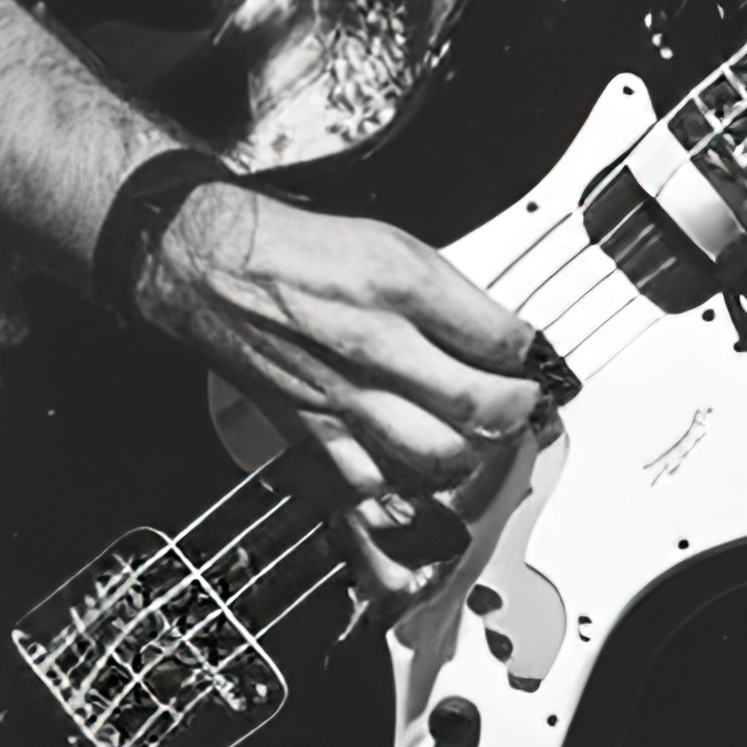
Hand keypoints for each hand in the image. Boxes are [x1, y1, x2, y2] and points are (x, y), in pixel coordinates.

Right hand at [137, 179, 547, 599]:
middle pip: (477, 408)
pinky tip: (415, 493)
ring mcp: (344, 397)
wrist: (216, 269)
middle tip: (519, 408)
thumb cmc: (300, 255)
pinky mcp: (313, 432)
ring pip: (435, 458)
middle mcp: (377, 346)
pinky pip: (369, 489)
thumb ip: (452, 298)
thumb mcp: (392, 246)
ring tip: (476, 444)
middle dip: (514, 414)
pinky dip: (400, 501)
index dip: (529, 358)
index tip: (530, 363)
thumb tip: (501, 338)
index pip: (500, 339)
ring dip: (470, 457)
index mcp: (401, 287)